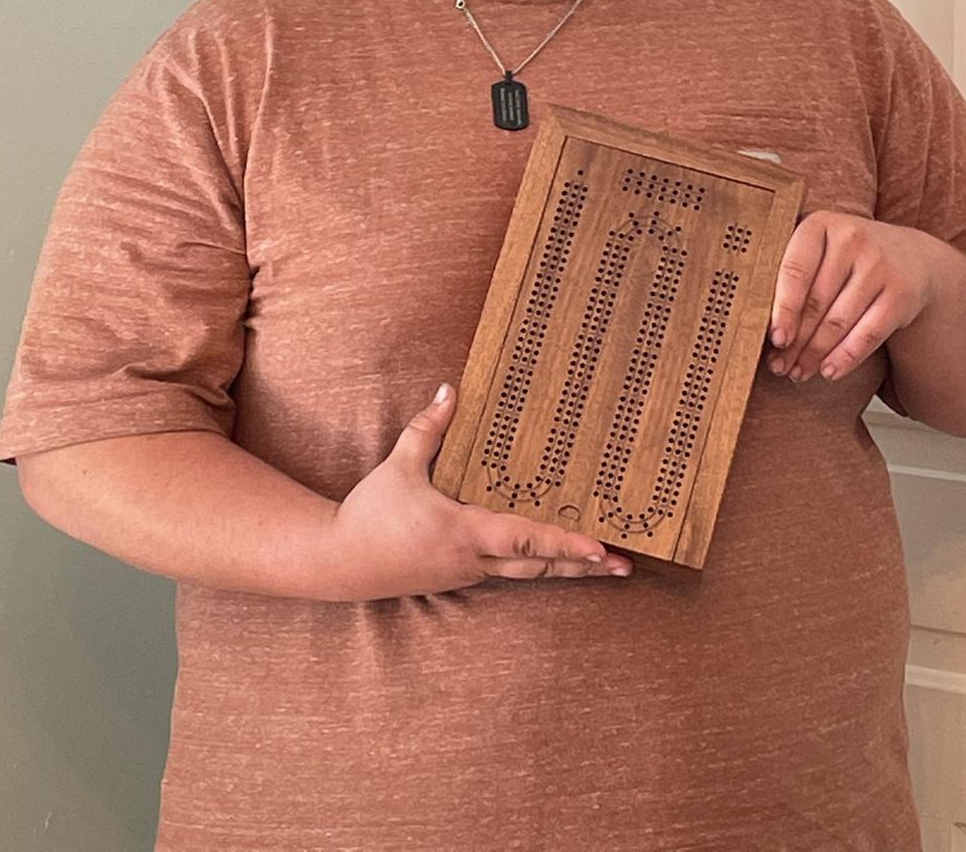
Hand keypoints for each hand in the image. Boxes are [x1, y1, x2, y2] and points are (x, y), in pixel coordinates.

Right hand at [328, 383, 632, 599]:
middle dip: (584, 565)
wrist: (339, 563)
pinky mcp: (463, 576)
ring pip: (530, 575)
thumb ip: (428, 427)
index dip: (564, 544)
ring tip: (608, 565)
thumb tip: (453, 389)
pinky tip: (559, 558)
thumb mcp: (399, 466)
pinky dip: (540, 566)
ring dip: (570, 570)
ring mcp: (470, 573)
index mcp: (462, 532)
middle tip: (627, 564)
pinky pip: (510, 573)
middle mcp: (474, 560)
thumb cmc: (371, 514)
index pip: (524, 540)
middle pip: (540, 567)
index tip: (601, 547)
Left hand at [766, 212, 941, 384]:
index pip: (795, 271)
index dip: (782, 309)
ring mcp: (879, 265)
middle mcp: (852, 239)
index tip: (775, 339)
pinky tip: (830, 371)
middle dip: (796, 340)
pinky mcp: (900, 294)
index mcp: (821, 224)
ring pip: (839, 321)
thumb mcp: (821, 249)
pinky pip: (868, 334)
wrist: (911, 256)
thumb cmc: (848, 259)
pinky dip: (846, 357)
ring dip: (816, 354)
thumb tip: (769, 330)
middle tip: (780, 365)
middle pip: (816, 302)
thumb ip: (793, 275)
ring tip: (799, 372)